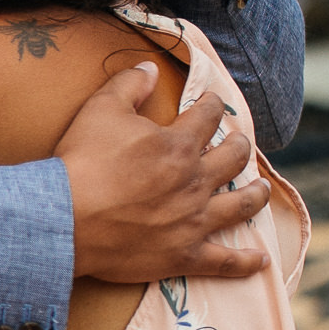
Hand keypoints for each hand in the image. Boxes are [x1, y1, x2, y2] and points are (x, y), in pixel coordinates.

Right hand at [57, 65, 268, 282]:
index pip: (207, 116)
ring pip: (241, 205)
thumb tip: (150, 67)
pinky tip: (261, 259)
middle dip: (239, 145)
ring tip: (261, 189)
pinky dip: (246, 262)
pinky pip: (225, 260)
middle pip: (233, 158)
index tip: (210, 102)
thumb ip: (129, 84)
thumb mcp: (99, 110)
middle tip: (238, 143)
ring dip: (256, 194)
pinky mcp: (185, 254)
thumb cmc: (82, 162)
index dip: (211, 104)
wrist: (67, 220)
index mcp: (178, 144)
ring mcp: (194, 220)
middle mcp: (196, 181)